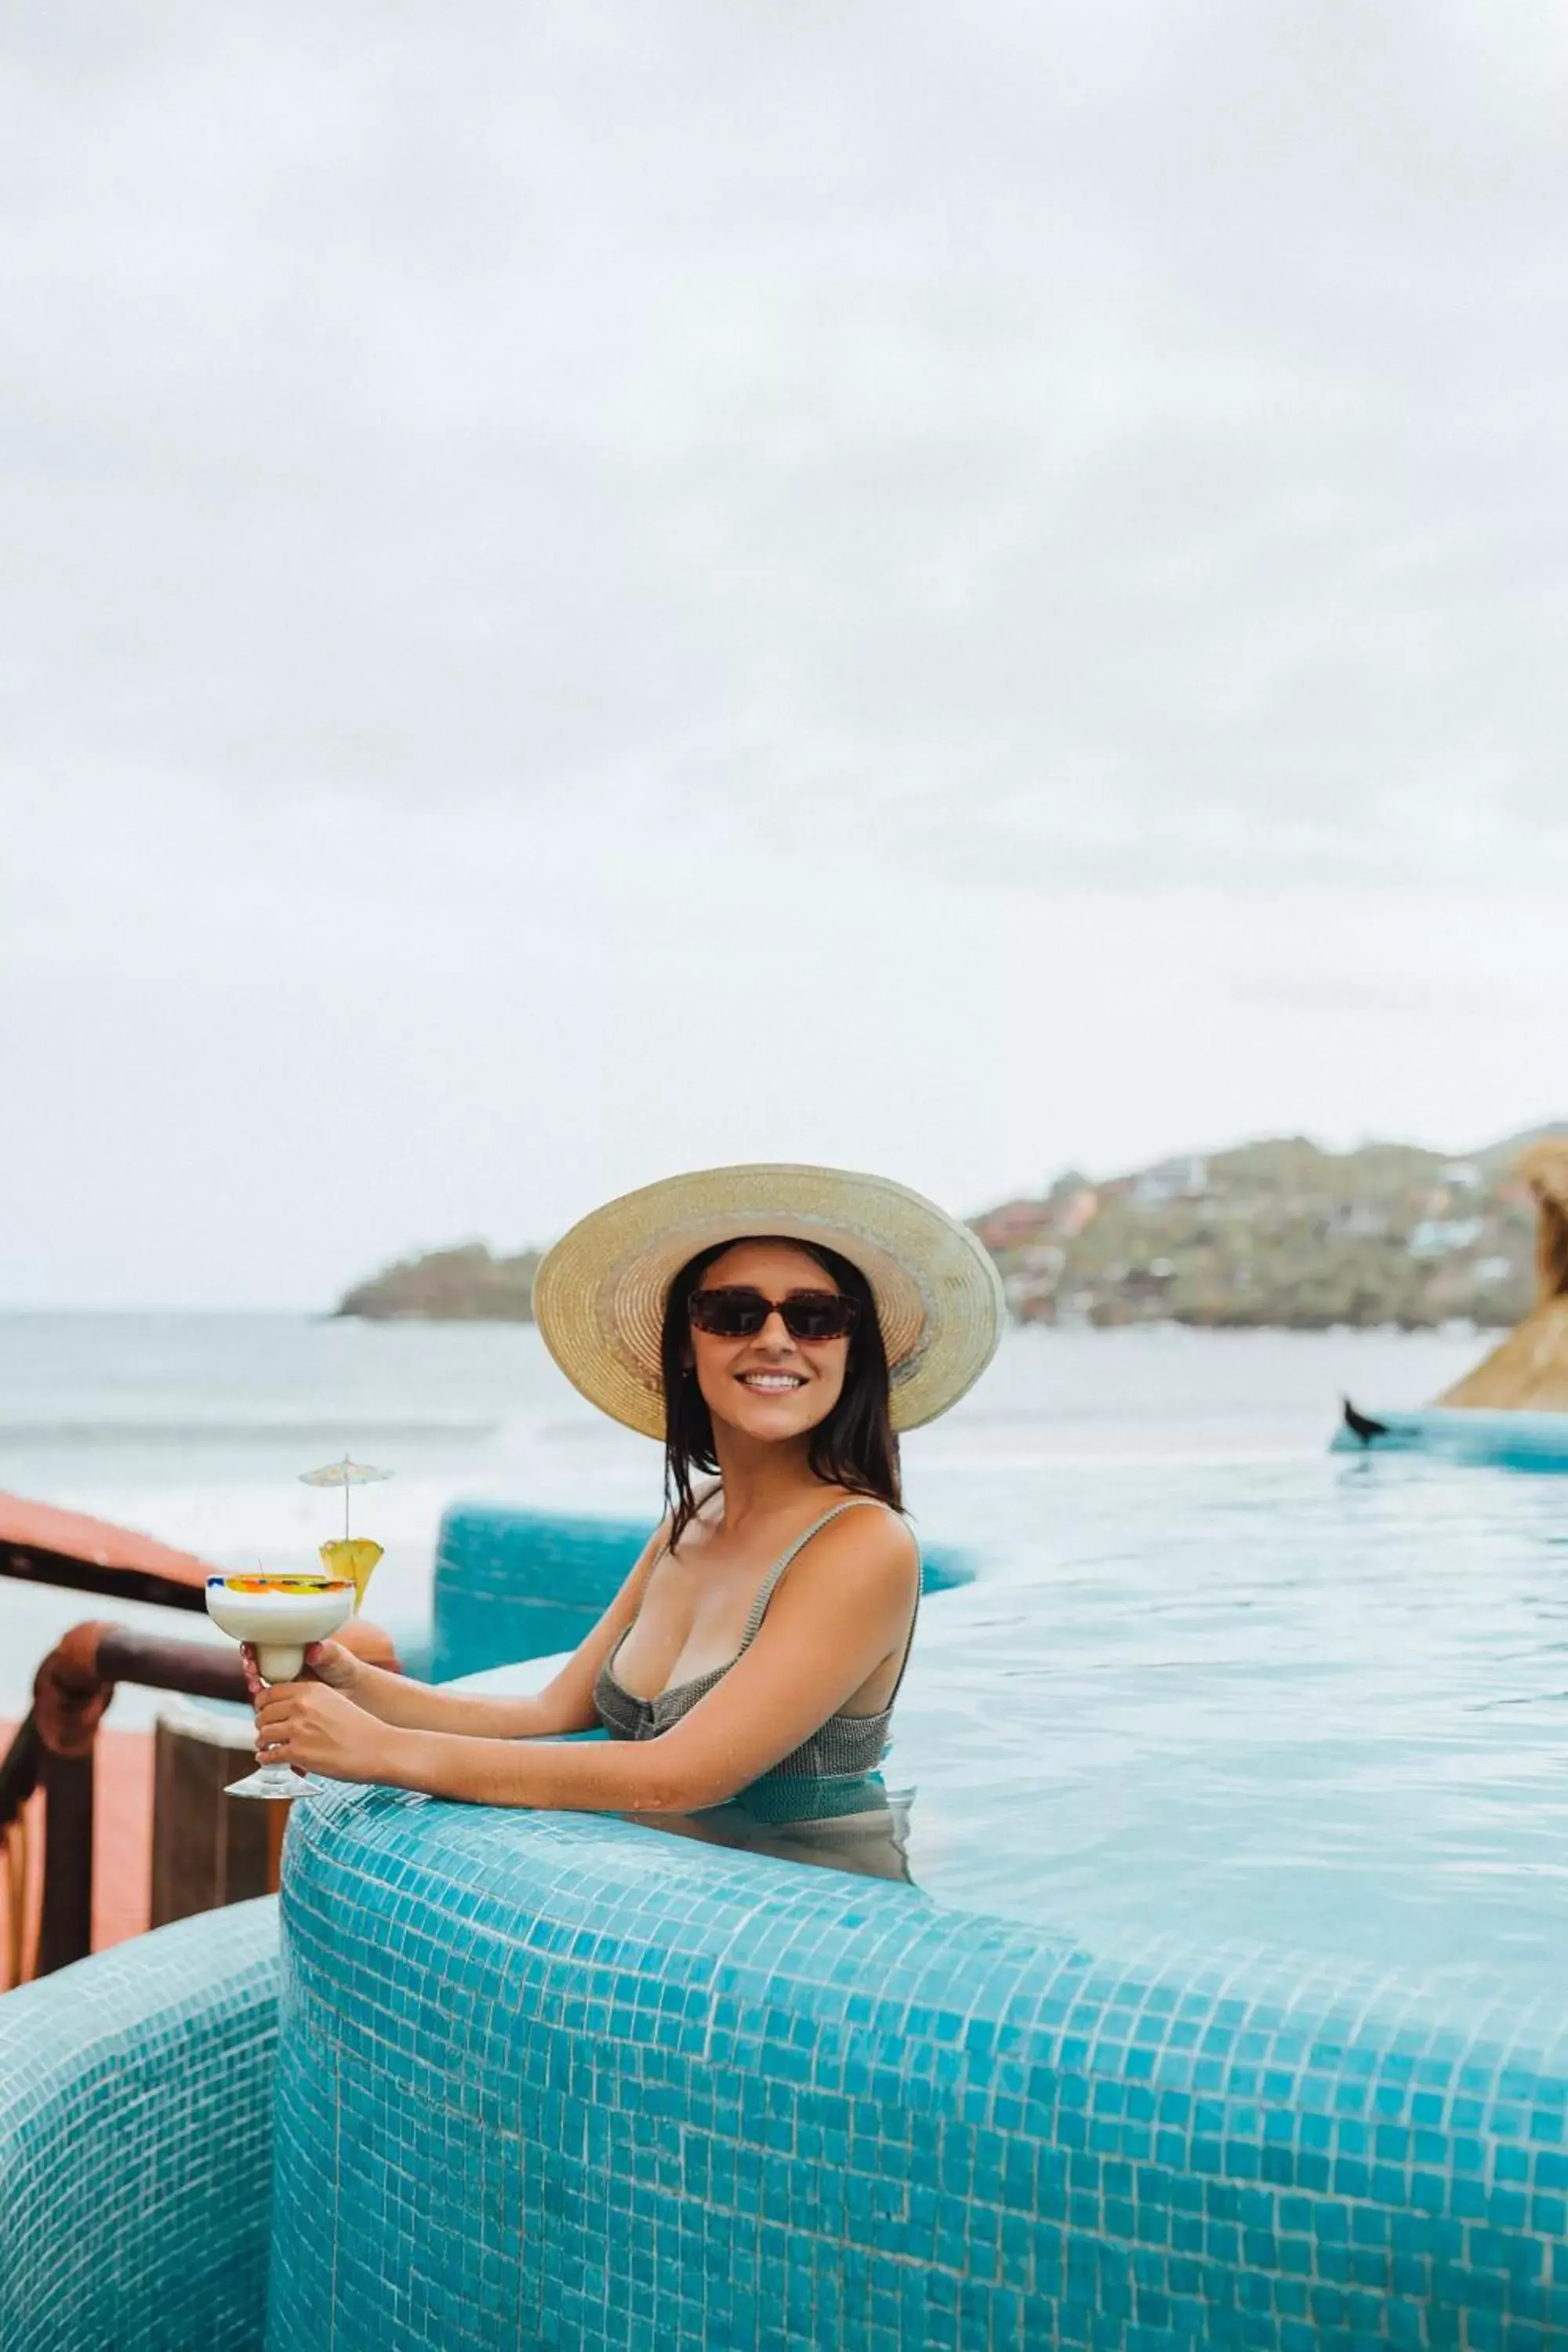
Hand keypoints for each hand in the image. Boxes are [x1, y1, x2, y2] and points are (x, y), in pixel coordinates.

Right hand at [240, 1638, 361, 1704]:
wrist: (353, 1692)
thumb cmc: (346, 1668)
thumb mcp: (338, 1657)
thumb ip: (327, 1652)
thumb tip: (314, 1650)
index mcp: (295, 1644)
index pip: (266, 1639)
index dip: (253, 1642)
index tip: (249, 1647)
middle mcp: (285, 1659)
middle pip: (258, 1658)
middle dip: (250, 1661)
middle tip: (251, 1667)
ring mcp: (283, 1678)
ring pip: (259, 1677)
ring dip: (252, 1679)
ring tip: (255, 1683)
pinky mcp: (284, 1696)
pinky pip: (267, 1696)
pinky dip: (261, 1697)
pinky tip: (260, 1699)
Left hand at [253, 1679, 398, 1783]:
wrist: (379, 1748)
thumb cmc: (362, 1728)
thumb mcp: (336, 1701)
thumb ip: (311, 1701)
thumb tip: (290, 1711)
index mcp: (311, 1689)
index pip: (271, 1691)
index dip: (263, 1703)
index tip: (263, 1710)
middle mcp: (302, 1705)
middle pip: (264, 1713)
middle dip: (261, 1723)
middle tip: (265, 1730)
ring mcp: (298, 1729)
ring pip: (264, 1733)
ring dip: (261, 1741)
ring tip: (264, 1746)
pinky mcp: (298, 1752)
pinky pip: (271, 1755)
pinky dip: (265, 1758)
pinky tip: (266, 1759)